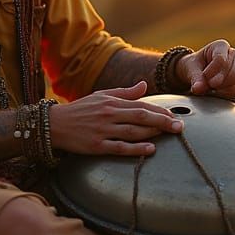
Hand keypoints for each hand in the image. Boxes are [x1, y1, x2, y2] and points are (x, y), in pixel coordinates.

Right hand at [50, 81, 184, 156]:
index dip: (160, 111)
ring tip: (169, 134)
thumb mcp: (101, 96)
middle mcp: (109, 115)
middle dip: (163, 121)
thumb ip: (124, 92)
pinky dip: (136, 149)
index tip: (175, 116)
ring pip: (133, 132)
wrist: (53, 124)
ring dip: (154, 133)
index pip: (141, 105)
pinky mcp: (96, 146)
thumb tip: (144, 85)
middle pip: (141, 117)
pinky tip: (150, 150)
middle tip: (180, 127)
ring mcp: (103, 131)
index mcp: (111, 102)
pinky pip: (120, 148)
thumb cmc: (79, 110)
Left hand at [176, 40, 234, 98]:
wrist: (198, 73)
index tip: (204, 77)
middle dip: (220, 81)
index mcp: (220, 46)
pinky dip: (228, 94)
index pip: (221, 59)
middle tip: (209, 85)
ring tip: (212, 88)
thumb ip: (195, 78)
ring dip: (224, 88)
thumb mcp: (191, 69)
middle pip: (234, 71)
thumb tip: (198, 88)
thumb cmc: (195, 66)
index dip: (212, 71)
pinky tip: (218, 93)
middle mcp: (234, 55)